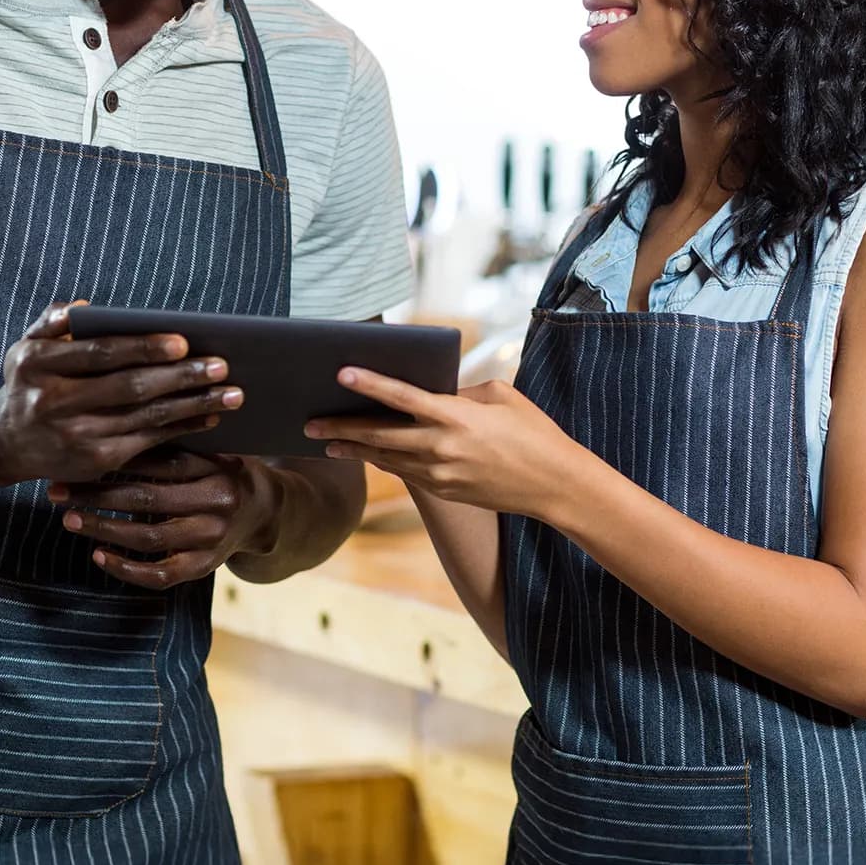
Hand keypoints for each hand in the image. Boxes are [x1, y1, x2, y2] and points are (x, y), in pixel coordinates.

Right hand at [0, 303, 243, 485]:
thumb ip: (53, 321)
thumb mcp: (26, 346)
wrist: (4, 441)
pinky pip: (148, 441)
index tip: (183, 342)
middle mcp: (52, 403)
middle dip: (181, 377)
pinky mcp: (94, 462)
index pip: (100, 354)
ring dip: (194, 405)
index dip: (144, 348)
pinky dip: (181, 428)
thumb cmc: (29, 381)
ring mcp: (75, 436)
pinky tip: (208, 416)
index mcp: (37, 364)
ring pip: (146, 417)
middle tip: (222, 366)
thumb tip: (85, 307)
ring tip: (232, 394)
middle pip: (130, 388)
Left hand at [47, 447, 278, 589]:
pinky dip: (127, 568)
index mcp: (217, 466)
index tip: (75, 453)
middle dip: (97, 494)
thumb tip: (114, 414)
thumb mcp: (210, 448)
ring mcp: (212, 538)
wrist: (267, 512)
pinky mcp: (205, 567)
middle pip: (148, 499)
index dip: (115, 458)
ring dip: (103, 528)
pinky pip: (161, 575)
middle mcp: (217, 503)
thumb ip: (175, 438)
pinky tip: (99, 556)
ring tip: (69, 519)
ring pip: (149, 537)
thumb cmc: (224, 470)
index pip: (160, 461)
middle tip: (58, 489)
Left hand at [305, 369, 593, 517]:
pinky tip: (368, 454)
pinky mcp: (445, 491)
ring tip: (326, 442)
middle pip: (381, 436)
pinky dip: (385, 461)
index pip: (403, 398)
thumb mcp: (501, 397)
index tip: (341, 373)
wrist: (555, 485)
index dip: (370, 384)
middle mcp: (442, 447)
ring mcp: (442, 474)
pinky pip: (407, 473)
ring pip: (387, 459)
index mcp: (457, 417)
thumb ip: (460, 393)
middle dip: (342, 429)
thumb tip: (433, 393)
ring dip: (356, 450)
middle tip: (309, 423)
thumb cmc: (534, 432)